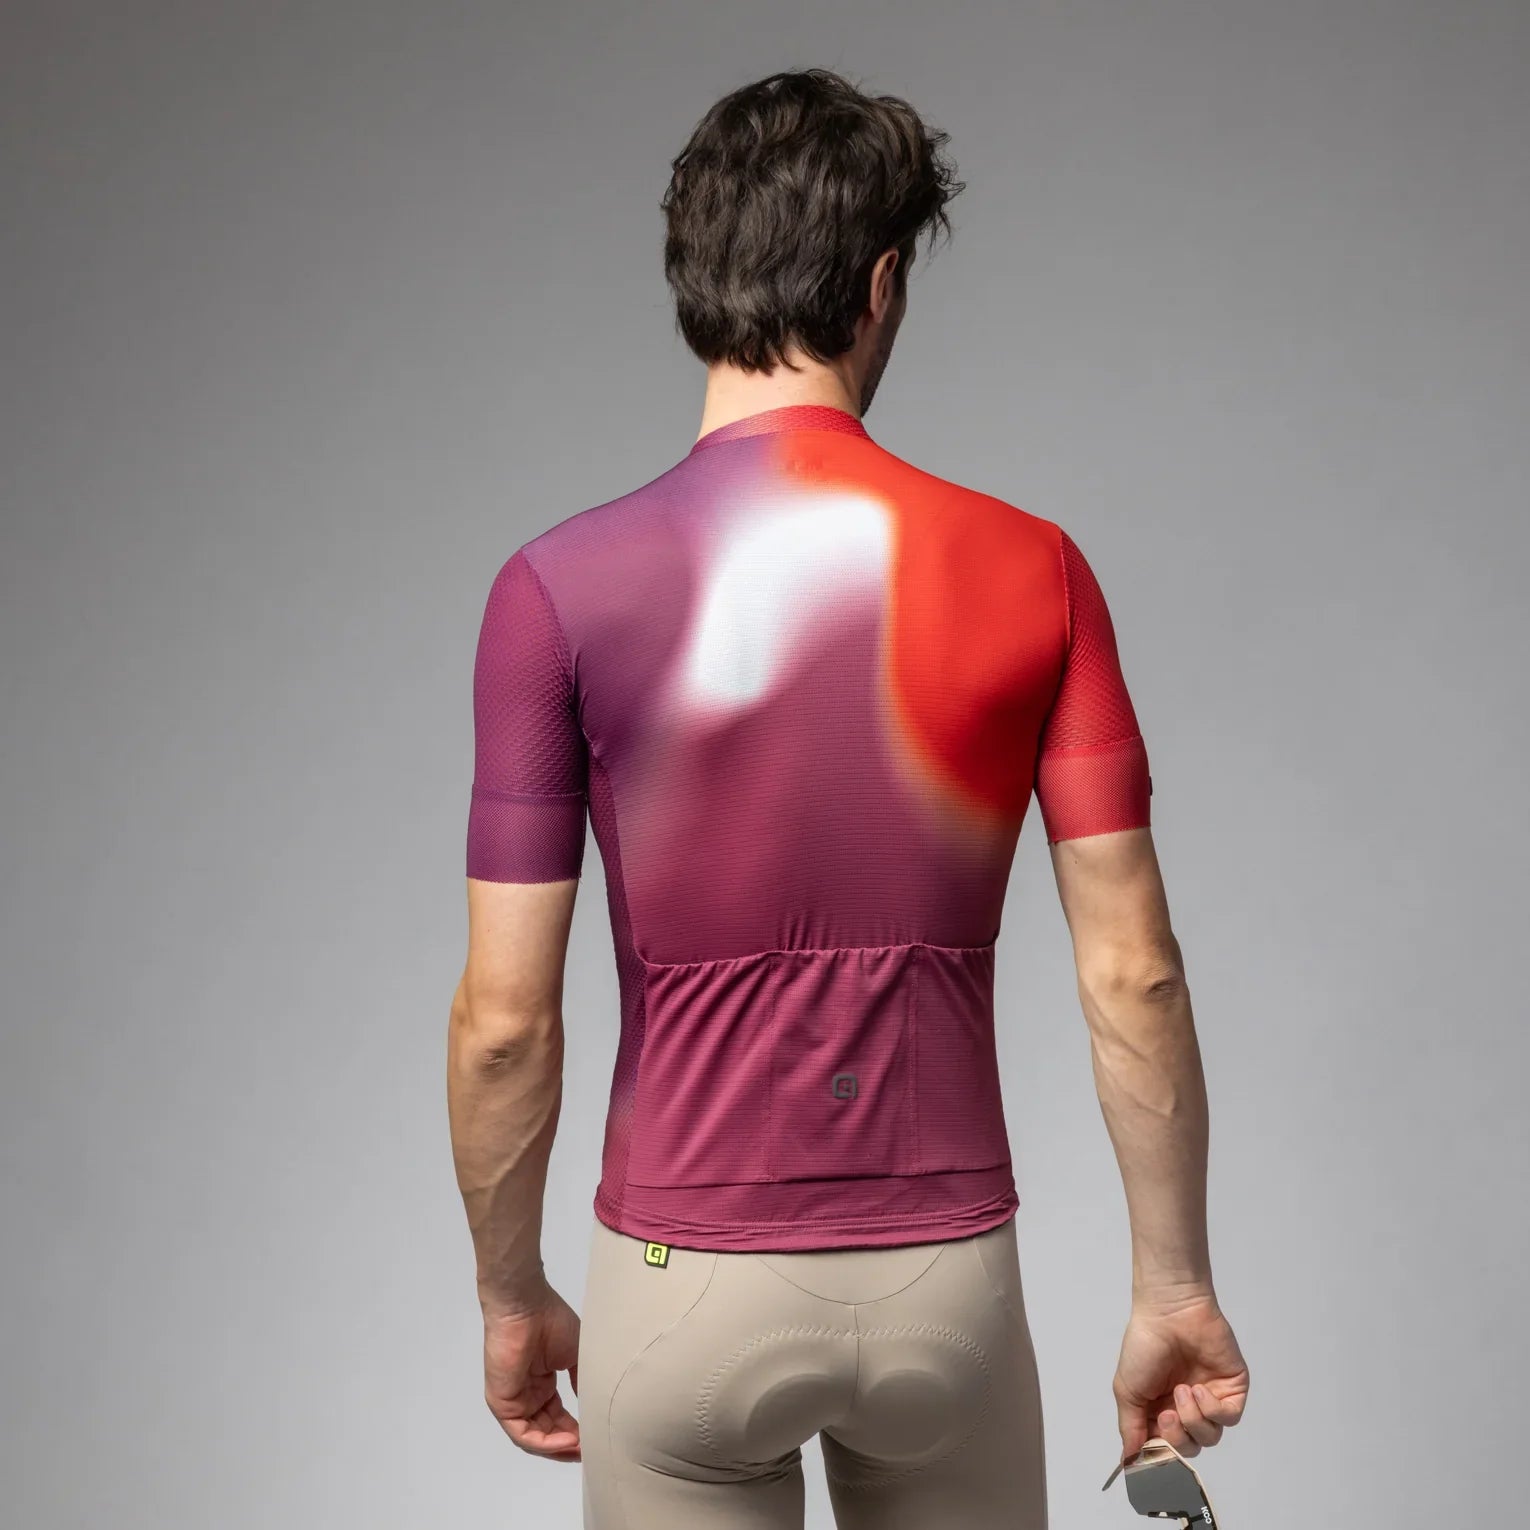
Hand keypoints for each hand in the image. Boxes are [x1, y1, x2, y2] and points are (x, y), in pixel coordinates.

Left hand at [482, 1281, 581, 1460]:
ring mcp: (512, 1400)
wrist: (526, 1306)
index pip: (557, 1418)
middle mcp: (527, 1395)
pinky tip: (566, 1441)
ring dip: (558, 1447)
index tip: (595, 1438)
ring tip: (581, 1448)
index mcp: (542, 1383)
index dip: (576, 1431)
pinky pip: (522, 1433)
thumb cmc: (551, 1322)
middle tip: (590, 1451)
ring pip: (534, 1437)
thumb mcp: (575, 1354)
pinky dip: (544, 1442)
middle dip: (568, 1445)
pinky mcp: (501, 1403)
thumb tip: (591, 1405)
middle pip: (546, 1431)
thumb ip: (581, 1381)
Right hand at [1113, 1290, 1247, 1461]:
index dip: (1161, 1455)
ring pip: (1210, 1436)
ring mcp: (1211, 1400)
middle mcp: (1187, 1409)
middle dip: (1177, 1437)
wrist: (1169, 1314)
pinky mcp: (1233, 1391)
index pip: (1165, 1448)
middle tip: (1166, 1414)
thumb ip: (1131, 1429)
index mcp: (1160, 1410)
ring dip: (1193, 1419)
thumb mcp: (1127, 1390)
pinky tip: (1199, 1389)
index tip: (1152, 1452)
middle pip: (1190, 1448)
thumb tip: (1129, 1463)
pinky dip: (1212, 1409)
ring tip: (1182, 1391)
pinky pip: (1229, 1418)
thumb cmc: (1144, 1347)